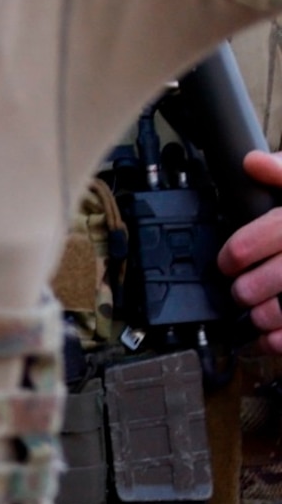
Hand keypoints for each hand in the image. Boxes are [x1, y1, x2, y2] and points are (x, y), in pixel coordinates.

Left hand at [218, 150, 281, 352]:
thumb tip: (254, 163)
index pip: (268, 234)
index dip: (238, 251)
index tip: (226, 261)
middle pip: (274, 277)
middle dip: (247, 288)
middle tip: (239, 290)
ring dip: (263, 316)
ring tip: (256, 312)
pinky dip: (279, 340)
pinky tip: (269, 338)